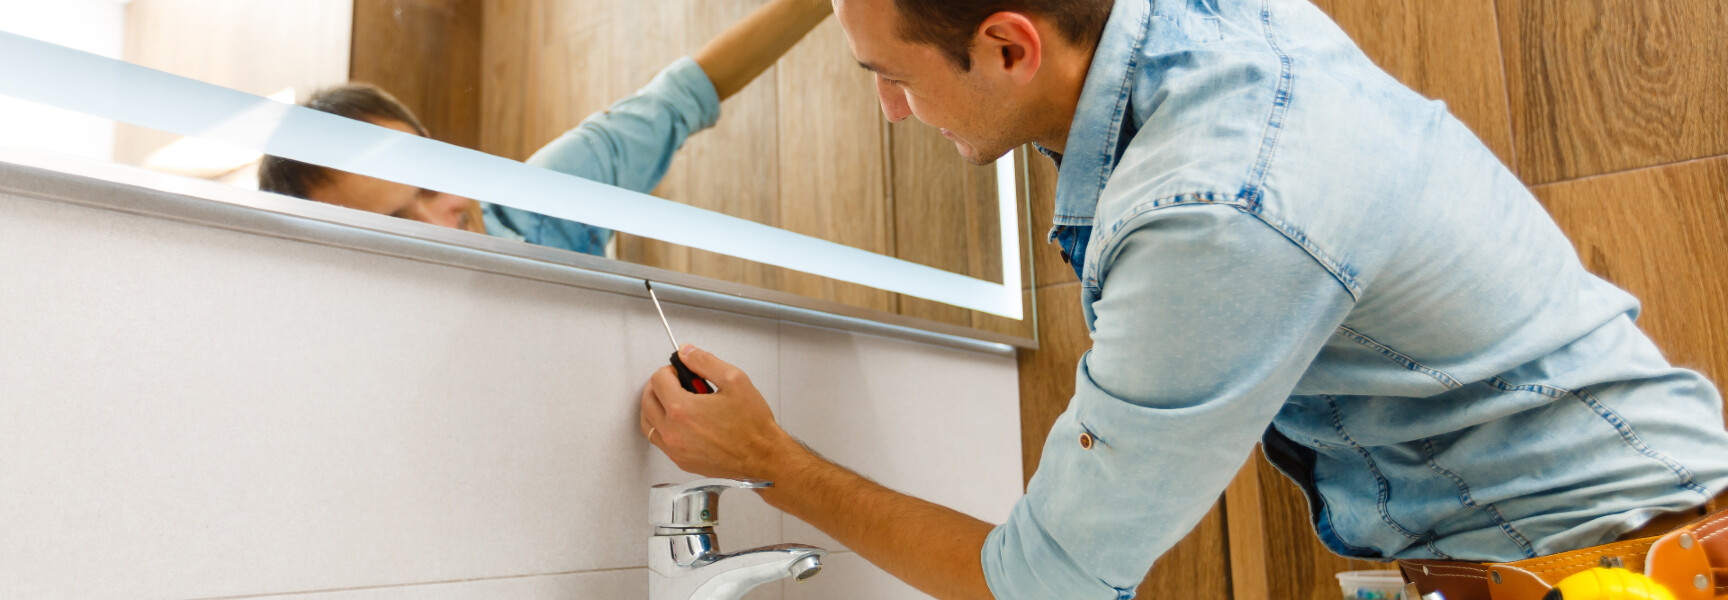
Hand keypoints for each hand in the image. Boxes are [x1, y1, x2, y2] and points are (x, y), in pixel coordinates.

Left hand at [640, 345, 803, 479]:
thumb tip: (687, 352)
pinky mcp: (680, 461)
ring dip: (655, 406)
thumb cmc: (752, 426)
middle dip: (658, 386)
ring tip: (673, 400)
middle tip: (674, 382)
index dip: (669, 370)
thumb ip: (705, 362)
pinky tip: (679, 420)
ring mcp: (675, 449)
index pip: (658, 380)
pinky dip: (661, 426)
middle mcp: (673, 431)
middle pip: (647, 400)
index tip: (680, 371)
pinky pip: (658, 440)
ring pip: (647, 422)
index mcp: (683, 409)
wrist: (762, 458)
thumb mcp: (734, 380)